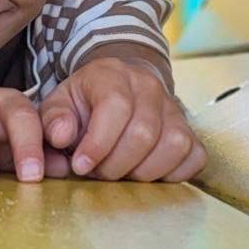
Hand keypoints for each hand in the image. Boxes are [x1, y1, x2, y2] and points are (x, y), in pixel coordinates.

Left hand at [39, 56, 206, 181]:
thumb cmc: (87, 100)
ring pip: (174, 145)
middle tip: (98, 173)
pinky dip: (173, 174)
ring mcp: (174, 108)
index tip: (81, 166)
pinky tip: (148, 174)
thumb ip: (53, 119)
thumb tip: (62, 137)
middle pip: (144, 133)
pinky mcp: (191, 130)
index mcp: (113, 74)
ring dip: (144, 172)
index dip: (98, 143)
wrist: (121, 87)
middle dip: (116, 165)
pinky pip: (195, 157)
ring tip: (122, 173)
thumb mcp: (60, 102)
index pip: (116, 107)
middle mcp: (149, 86)